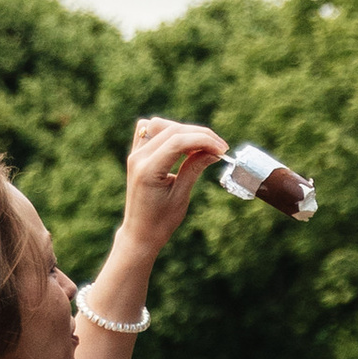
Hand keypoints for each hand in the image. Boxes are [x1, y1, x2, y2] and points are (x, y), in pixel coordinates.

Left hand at [119, 115, 225, 258]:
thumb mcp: (181, 196)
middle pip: (171, 130)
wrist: (140, 233)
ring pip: (160, 125)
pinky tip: (183, 143)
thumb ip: (194, 168)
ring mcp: (135, 154)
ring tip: (202, 146)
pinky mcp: (136, 154)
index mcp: (148, 171)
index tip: (223, 150)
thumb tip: (214, 151)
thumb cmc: (161, 221)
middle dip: (199, 134)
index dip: (203, 140)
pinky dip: (168, 131)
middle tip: (219, 148)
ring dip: (184, 130)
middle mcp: (138, 158)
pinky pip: (150, 130)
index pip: (177, 141)